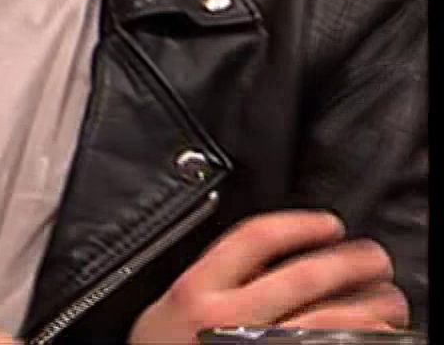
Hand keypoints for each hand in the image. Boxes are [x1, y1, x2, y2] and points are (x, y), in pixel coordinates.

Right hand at [129, 211, 407, 343]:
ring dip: (374, 306)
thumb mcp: (167, 308)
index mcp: (196, 293)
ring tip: (389, 299)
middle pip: (306, 276)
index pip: (256, 239)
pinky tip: (378, 335)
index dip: (301, 225)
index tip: (329, 224)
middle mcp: (229, 322)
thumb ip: (206, 279)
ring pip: (333, 319)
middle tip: (375, 258)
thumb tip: (266, 255)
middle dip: (353, 262)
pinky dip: (364, 340)